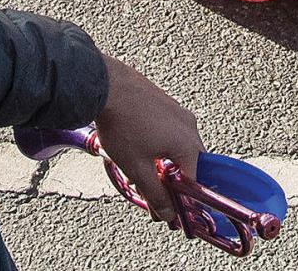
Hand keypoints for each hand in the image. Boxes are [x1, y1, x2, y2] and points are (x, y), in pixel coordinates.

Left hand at [93, 57, 203, 225]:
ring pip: (176, 145)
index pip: (193, 183)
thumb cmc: (121, 123)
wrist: (104, 83)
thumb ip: (155, 194)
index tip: (167, 208)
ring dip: (161, 161)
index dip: (179, 200)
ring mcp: (177, 110)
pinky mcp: (164, 101)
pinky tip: (135, 145)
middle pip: (187, 163)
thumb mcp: (136, 167)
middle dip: (170, 180)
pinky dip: (157, 142)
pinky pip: (168, 129)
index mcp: (188, 145)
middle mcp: (189, 126)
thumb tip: (168, 213)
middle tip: (152, 189)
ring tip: (138, 168)